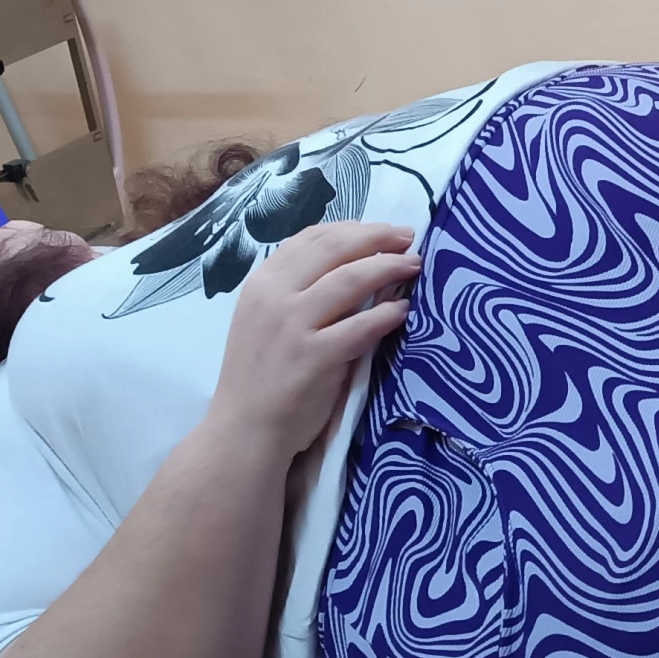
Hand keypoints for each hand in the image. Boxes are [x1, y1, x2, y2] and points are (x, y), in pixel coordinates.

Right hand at [208, 222, 421, 461]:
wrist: (244, 428)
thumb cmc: (261, 376)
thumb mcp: (266, 320)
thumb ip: (297, 292)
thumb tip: (347, 265)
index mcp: (262, 283)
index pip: (310, 239)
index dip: (350, 229)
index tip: (380, 230)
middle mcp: (274, 296)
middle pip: (334, 250)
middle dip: (376, 238)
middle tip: (407, 236)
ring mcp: (293, 325)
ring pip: (350, 279)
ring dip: (388, 266)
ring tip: (414, 264)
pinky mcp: (314, 356)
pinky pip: (361, 326)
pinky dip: (386, 314)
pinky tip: (404, 310)